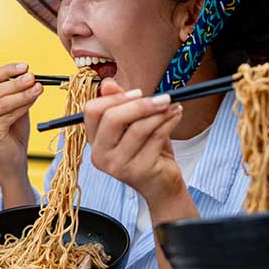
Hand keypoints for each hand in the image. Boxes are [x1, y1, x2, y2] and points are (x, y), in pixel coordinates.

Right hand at [0, 63, 42, 175]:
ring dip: (23, 94)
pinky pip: (7, 115)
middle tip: (33, 77)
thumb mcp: (17, 107)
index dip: (8, 71)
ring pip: (3, 102)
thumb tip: (30, 76)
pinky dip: (22, 107)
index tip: (25, 67)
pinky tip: (32, 102)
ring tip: (38, 88)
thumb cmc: (15, 131)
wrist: (13, 157)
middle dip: (17, 82)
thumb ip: (19, 93)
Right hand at [83, 78, 184, 203]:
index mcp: (95, 141)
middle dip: (140, 104)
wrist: (162, 185)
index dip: (115, 98)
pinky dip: (169, 122)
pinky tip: (176, 116)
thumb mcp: (133, 125)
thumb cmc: (147, 152)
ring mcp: (118, 165)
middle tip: (162, 98)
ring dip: (160, 112)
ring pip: (138, 128)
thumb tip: (107, 83)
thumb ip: (121, 104)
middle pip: (113, 118)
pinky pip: (156, 138)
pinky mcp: (139, 171)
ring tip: (173, 106)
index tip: (138, 92)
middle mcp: (100, 155)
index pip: (92, 111)